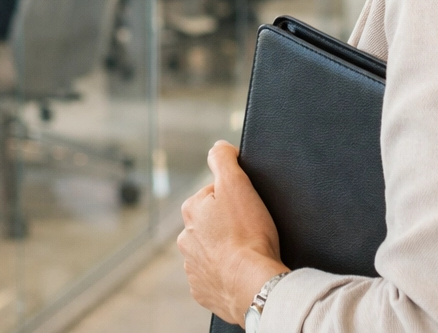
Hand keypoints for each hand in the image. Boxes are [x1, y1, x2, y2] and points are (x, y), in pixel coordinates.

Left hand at [177, 141, 288, 325]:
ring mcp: (193, 267)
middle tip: (252, 231)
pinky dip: (227, 275)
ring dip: (227, 251)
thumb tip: (217, 147)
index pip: (214, 194)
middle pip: (212, 223)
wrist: (252, 284)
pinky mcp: (202, 291)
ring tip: (248, 254)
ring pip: (212, 251)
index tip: (248, 208)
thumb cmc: (248, 234)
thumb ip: (223, 159)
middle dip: (228, 225)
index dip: (235, 198)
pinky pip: (215, 277)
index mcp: (191, 210)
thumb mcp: (237, 184)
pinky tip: (242, 273)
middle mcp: (185, 238)